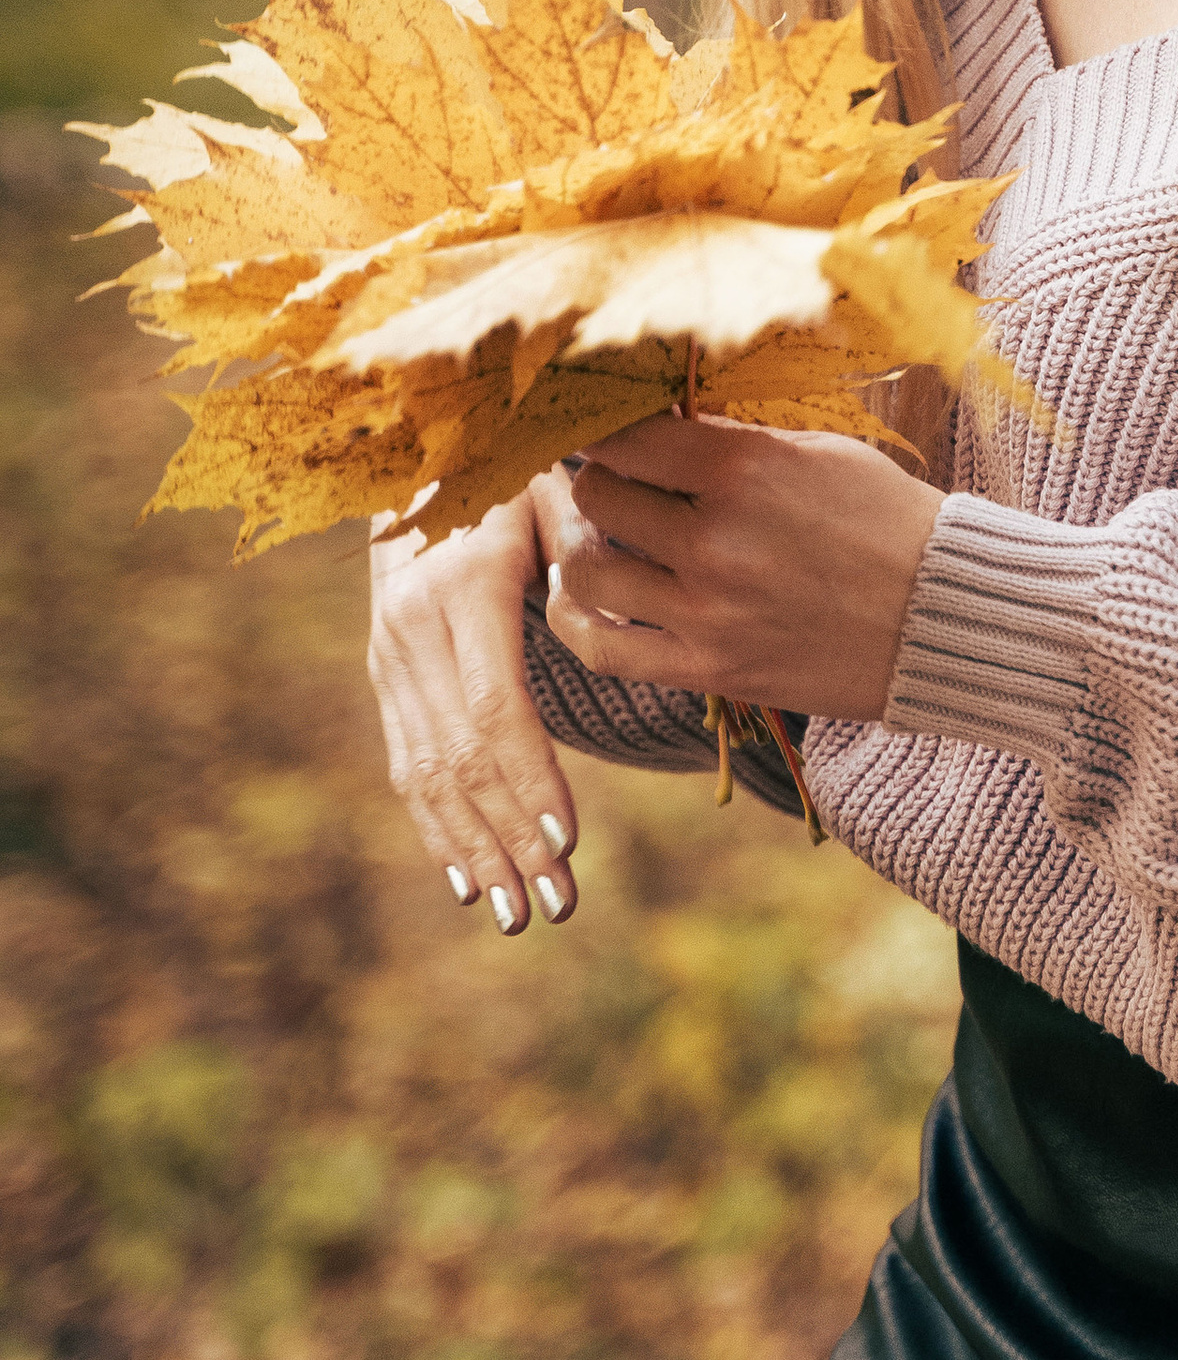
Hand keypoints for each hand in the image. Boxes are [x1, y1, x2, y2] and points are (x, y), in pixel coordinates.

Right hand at [369, 475, 584, 935]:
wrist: (419, 446)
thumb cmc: (514, 462)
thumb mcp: (556, 482)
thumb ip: (587, 536)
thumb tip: (613, 590)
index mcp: (464, 586)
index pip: (494, 706)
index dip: (529, 779)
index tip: (567, 842)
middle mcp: (412, 627)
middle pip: (460, 757)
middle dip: (508, 839)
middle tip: (557, 906)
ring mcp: (388, 653)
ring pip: (426, 773)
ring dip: (473, 850)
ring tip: (519, 914)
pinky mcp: (383, 671)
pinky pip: (406, 762)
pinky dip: (435, 827)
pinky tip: (466, 879)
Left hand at [547, 414, 942, 727]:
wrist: (946, 616)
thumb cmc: (890, 521)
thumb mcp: (821, 452)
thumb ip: (734, 440)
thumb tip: (655, 422)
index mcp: (746, 469)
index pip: (624, 433)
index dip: (601, 425)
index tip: (600, 427)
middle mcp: (717, 539)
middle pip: (598, 496)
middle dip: (602, 482)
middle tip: (615, 481)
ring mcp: (710, 610)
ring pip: (586, 571)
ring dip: (584, 548)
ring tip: (600, 537)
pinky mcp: (712, 669)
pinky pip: (603, 652)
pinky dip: (574, 623)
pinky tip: (578, 601)